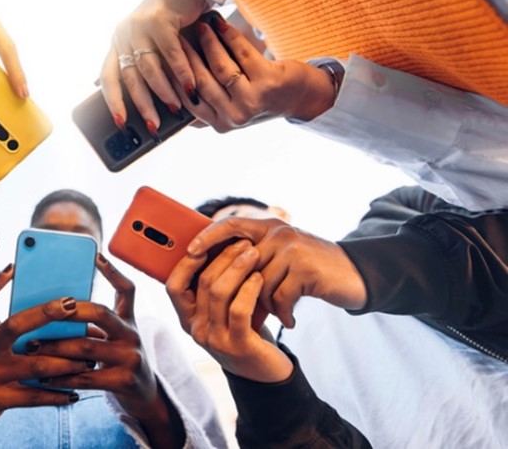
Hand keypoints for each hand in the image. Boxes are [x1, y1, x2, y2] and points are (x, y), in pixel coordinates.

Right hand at [0, 266, 87, 447]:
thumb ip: (9, 329)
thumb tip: (49, 310)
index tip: (14, 268)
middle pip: (15, 325)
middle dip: (45, 313)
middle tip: (72, 306)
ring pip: (35, 365)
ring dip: (66, 362)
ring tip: (88, 360)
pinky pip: (33, 397)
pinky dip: (57, 395)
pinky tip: (74, 393)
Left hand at [35, 255, 185, 447]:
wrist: (144, 395)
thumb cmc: (119, 360)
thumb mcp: (116, 337)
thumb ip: (95, 323)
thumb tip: (52, 311)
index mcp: (128, 320)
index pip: (126, 290)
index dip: (113, 272)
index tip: (96, 255)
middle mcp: (132, 335)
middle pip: (99, 313)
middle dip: (67, 312)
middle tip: (41, 313)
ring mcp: (130, 358)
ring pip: (86, 347)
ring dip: (54, 347)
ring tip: (32, 346)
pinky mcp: (124, 381)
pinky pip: (86, 377)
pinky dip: (62, 377)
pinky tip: (44, 377)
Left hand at [100, 0, 206, 136]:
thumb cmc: (170, 20)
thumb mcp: (151, 44)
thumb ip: (143, 67)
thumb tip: (139, 99)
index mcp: (117, 43)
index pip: (108, 77)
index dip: (113, 102)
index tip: (120, 122)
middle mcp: (123, 35)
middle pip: (130, 78)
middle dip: (143, 105)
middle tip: (153, 124)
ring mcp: (138, 27)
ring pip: (149, 68)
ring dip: (164, 91)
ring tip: (175, 107)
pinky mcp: (158, 20)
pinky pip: (170, 54)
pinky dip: (181, 73)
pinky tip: (189, 87)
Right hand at [167, 240, 292, 382]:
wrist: (264, 371)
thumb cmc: (244, 331)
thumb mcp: (222, 311)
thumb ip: (213, 288)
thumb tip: (213, 246)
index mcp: (187, 318)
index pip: (173, 286)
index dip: (186, 262)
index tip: (205, 242)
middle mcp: (196, 329)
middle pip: (202, 283)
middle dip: (223, 256)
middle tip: (243, 242)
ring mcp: (214, 339)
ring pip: (219, 292)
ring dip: (238, 267)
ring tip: (254, 253)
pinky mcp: (237, 346)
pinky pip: (239, 309)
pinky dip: (249, 288)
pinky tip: (259, 277)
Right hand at [176, 14, 334, 131]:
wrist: (298, 97)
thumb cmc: (258, 99)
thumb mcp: (229, 111)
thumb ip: (204, 109)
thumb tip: (171, 95)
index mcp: (220, 125)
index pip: (190, 99)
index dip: (176, 77)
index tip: (166, 56)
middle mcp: (234, 116)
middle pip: (201, 83)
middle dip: (187, 57)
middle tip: (177, 38)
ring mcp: (252, 100)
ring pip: (220, 67)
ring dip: (208, 43)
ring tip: (200, 27)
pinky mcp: (268, 81)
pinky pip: (242, 53)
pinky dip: (229, 36)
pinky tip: (220, 24)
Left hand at [188, 217, 366, 327]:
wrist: (353, 276)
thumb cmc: (309, 271)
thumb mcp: (281, 256)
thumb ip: (254, 257)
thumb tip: (213, 271)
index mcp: (268, 227)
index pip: (230, 224)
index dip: (208, 237)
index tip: (191, 252)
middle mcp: (279, 232)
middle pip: (241, 264)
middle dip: (240, 291)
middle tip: (244, 310)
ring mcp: (292, 249)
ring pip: (259, 284)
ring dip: (266, 305)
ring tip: (278, 313)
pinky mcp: (305, 268)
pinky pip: (279, 296)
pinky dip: (283, 313)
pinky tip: (289, 320)